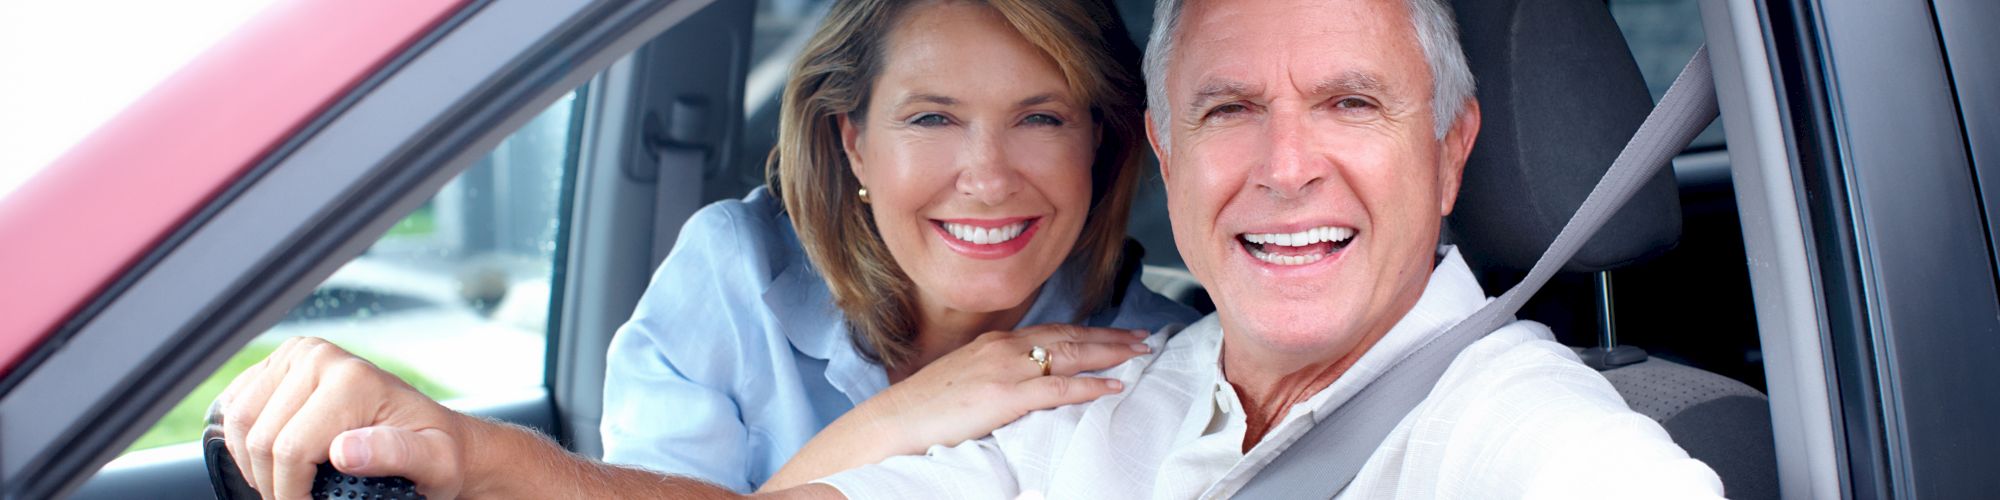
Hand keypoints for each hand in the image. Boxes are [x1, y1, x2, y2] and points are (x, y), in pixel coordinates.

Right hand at [215, 337, 474, 498]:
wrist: (430, 431)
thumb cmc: (433, 451)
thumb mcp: (434, 462)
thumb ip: (396, 454)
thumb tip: (345, 450)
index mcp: (352, 380)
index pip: (290, 451)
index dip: (292, 494)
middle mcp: (320, 358)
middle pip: (260, 441)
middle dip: (274, 484)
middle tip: (300, 499)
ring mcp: (296, 357)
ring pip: (239, 425)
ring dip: (255, 465)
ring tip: (288, 483)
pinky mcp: (278, 364)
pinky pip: (233, 407)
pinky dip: (243, 441)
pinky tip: (274, 458)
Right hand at [867, 324, 1152, 454]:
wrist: (895, 421)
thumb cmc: (926, 408)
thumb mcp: (965, 380)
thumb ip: (995, 375)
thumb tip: (1022, 385)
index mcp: (995, 343)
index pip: (1052, 331)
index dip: (1088, 331)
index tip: (1116, 333)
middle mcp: (1005, 347)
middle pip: (1070, 336)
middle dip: (1110, 337)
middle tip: (1144, 338)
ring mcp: (1006, 369)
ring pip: (1071, 354)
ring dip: (1110, 353)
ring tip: (1140, 354)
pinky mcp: (1006, 394)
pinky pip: (1060, 387)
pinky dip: (1091, 385)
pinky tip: (1113, 387)